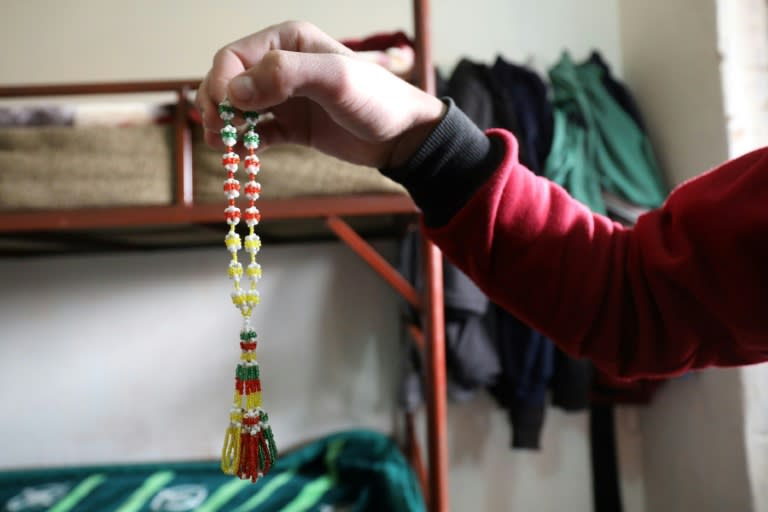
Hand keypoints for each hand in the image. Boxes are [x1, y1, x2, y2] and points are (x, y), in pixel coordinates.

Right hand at [196, 21, 445, 167]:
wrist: (403, 136)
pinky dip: (244, 144)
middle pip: (229, 82)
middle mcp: (281, 66)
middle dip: (217, 106)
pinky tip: (242, 157)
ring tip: (224, 147)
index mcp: (288, 41)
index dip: (221, 83)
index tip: (223, 113)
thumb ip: (285, 76)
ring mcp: (284, 97)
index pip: (234, 57)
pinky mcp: (291, 126)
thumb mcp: (335, 79)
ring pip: (237, 108)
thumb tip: (234, 90)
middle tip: (218, 134)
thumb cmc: (375, 100)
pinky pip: (256, 133)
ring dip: (225, 126)